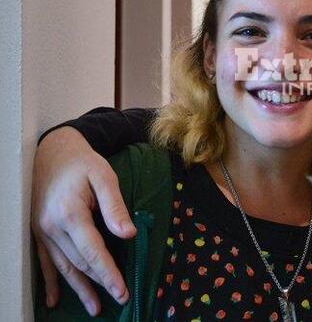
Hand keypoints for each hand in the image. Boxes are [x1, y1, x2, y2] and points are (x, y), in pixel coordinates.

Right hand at [32, 127, 135, 314]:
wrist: (52, 151)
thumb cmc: (82, 163)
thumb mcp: (104, 176)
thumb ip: (115, 206)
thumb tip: (129, 234)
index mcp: (71, 214)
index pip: (93, 251)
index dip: (108, 273)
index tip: (122, 290)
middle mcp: (52, 227)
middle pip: (79, 262)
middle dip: (99, 282)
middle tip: (119, 298)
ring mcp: (41, 231)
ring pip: (62, 266)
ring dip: (78, 288)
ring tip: (94, 307)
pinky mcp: (38, 232)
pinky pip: (45, 261)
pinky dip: (50, 281)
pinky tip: (54, 300)